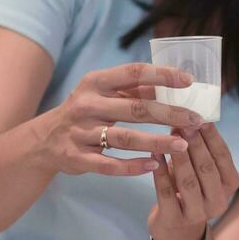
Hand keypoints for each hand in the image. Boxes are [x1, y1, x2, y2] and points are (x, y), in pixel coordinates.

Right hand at [34, 62, 201, 176]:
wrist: (42, 141)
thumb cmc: (85, 112)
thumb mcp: (102, 93)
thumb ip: (133, 90)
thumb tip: (172, 85)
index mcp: (95, 83)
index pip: (133, 73)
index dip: (162, 76)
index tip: (189, 80)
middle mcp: (86, 105)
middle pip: (135, 108)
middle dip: (169, 114)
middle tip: (196, 120)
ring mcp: (80, 132)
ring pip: (125, 138)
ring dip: (157, 142)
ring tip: (183, 145)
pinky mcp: (77, 157)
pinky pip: (109, 164)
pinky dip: (132, 166)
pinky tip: (154, 165)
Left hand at [148, 122, 238, 239]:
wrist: (178, 232)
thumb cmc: (190, 192)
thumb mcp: (202, 173)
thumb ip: (200, 150)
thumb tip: (188, 118)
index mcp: (230, 184)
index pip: (223, 156)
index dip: (211, 136)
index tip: (199, 117)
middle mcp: (219, 200)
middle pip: (207, 167)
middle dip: (194, 144)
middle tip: (181, 123)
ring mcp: (198, 213)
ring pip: (188, 180)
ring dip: (178, 156)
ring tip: (168, 137)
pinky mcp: (175, 219)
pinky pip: (166, 192)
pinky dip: (159, 172)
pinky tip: (153, 154)